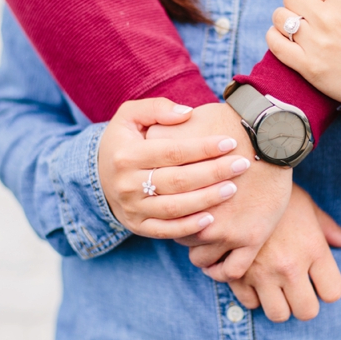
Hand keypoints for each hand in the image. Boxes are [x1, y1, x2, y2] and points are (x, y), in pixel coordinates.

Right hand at [98, 98, 251, 237]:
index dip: (203, 147)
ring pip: (174, 208)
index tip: (230, 142)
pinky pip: (165, 230)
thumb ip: (156, 108)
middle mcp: (126, 184)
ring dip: (206, 200)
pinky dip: (188, 227)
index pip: (172, 151)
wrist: (98, 174)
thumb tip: (187, 113)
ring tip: (232, 188)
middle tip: (241, 165)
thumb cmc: (124, 140)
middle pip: (177, 181)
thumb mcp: (129, 115)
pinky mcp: (136, 226)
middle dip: (213, 173)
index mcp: (126, 154)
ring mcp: (132, 208)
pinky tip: (211, 218)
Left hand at [146, 102, 292, 279]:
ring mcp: (226, 232)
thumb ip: (159, 137)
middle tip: (188, 220)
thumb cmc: (226, 125)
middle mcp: (199, 217)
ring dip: (200, 248)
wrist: (270, 133)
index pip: (161, 208)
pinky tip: (218, 260)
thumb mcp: (184, 126)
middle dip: (181, 227)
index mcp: (178, 192)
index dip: (163, 206)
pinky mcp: (251, 239)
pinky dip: (221, 268)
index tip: (168, 203)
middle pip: (179, 233)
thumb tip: (144, 142)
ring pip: (200, 256)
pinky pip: (230, 269)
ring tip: (204, 237)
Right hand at [205, 184, 340, 321]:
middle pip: (307, 311)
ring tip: (275, 285)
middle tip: (297, 287)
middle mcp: (289, 265)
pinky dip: (252, 295)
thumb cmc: (277, 189)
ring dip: (278, 303)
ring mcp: (261, 271)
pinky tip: (253, 277)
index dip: (327, 288)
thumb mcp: (307, 205)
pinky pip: (249, 303)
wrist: (239, 177)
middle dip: (304, 302)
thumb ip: (328, 228)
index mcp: (313, 248)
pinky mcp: (235, 272)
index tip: (320, 279)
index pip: (333, 292)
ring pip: (278, 314)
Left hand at [266, 0, 340, 110]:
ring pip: (280, 17)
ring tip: (299, 26)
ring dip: (286, 19)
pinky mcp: (308, 67)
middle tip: (311, 13)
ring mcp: (316, 44)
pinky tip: (286, 38)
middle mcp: (328, 18)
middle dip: (299, 1)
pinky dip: (275, 37)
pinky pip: (275, 43)